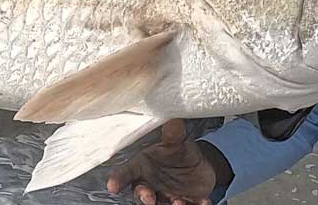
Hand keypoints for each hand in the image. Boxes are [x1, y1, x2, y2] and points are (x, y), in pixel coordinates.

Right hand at [107, 119, 222, 204]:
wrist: (201, 165)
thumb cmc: (180, 153)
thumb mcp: (177, 141)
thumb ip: (173, 134)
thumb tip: (174, 121)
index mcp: (143, 168)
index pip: (127, 173)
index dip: (118, 179)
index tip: (112, 186)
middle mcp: (151, 185)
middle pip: (141, 195)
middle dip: (144, 198)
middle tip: (149, 199)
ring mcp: (166, 197)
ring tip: (178, 202)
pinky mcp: (185, 203)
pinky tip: (204, 201)